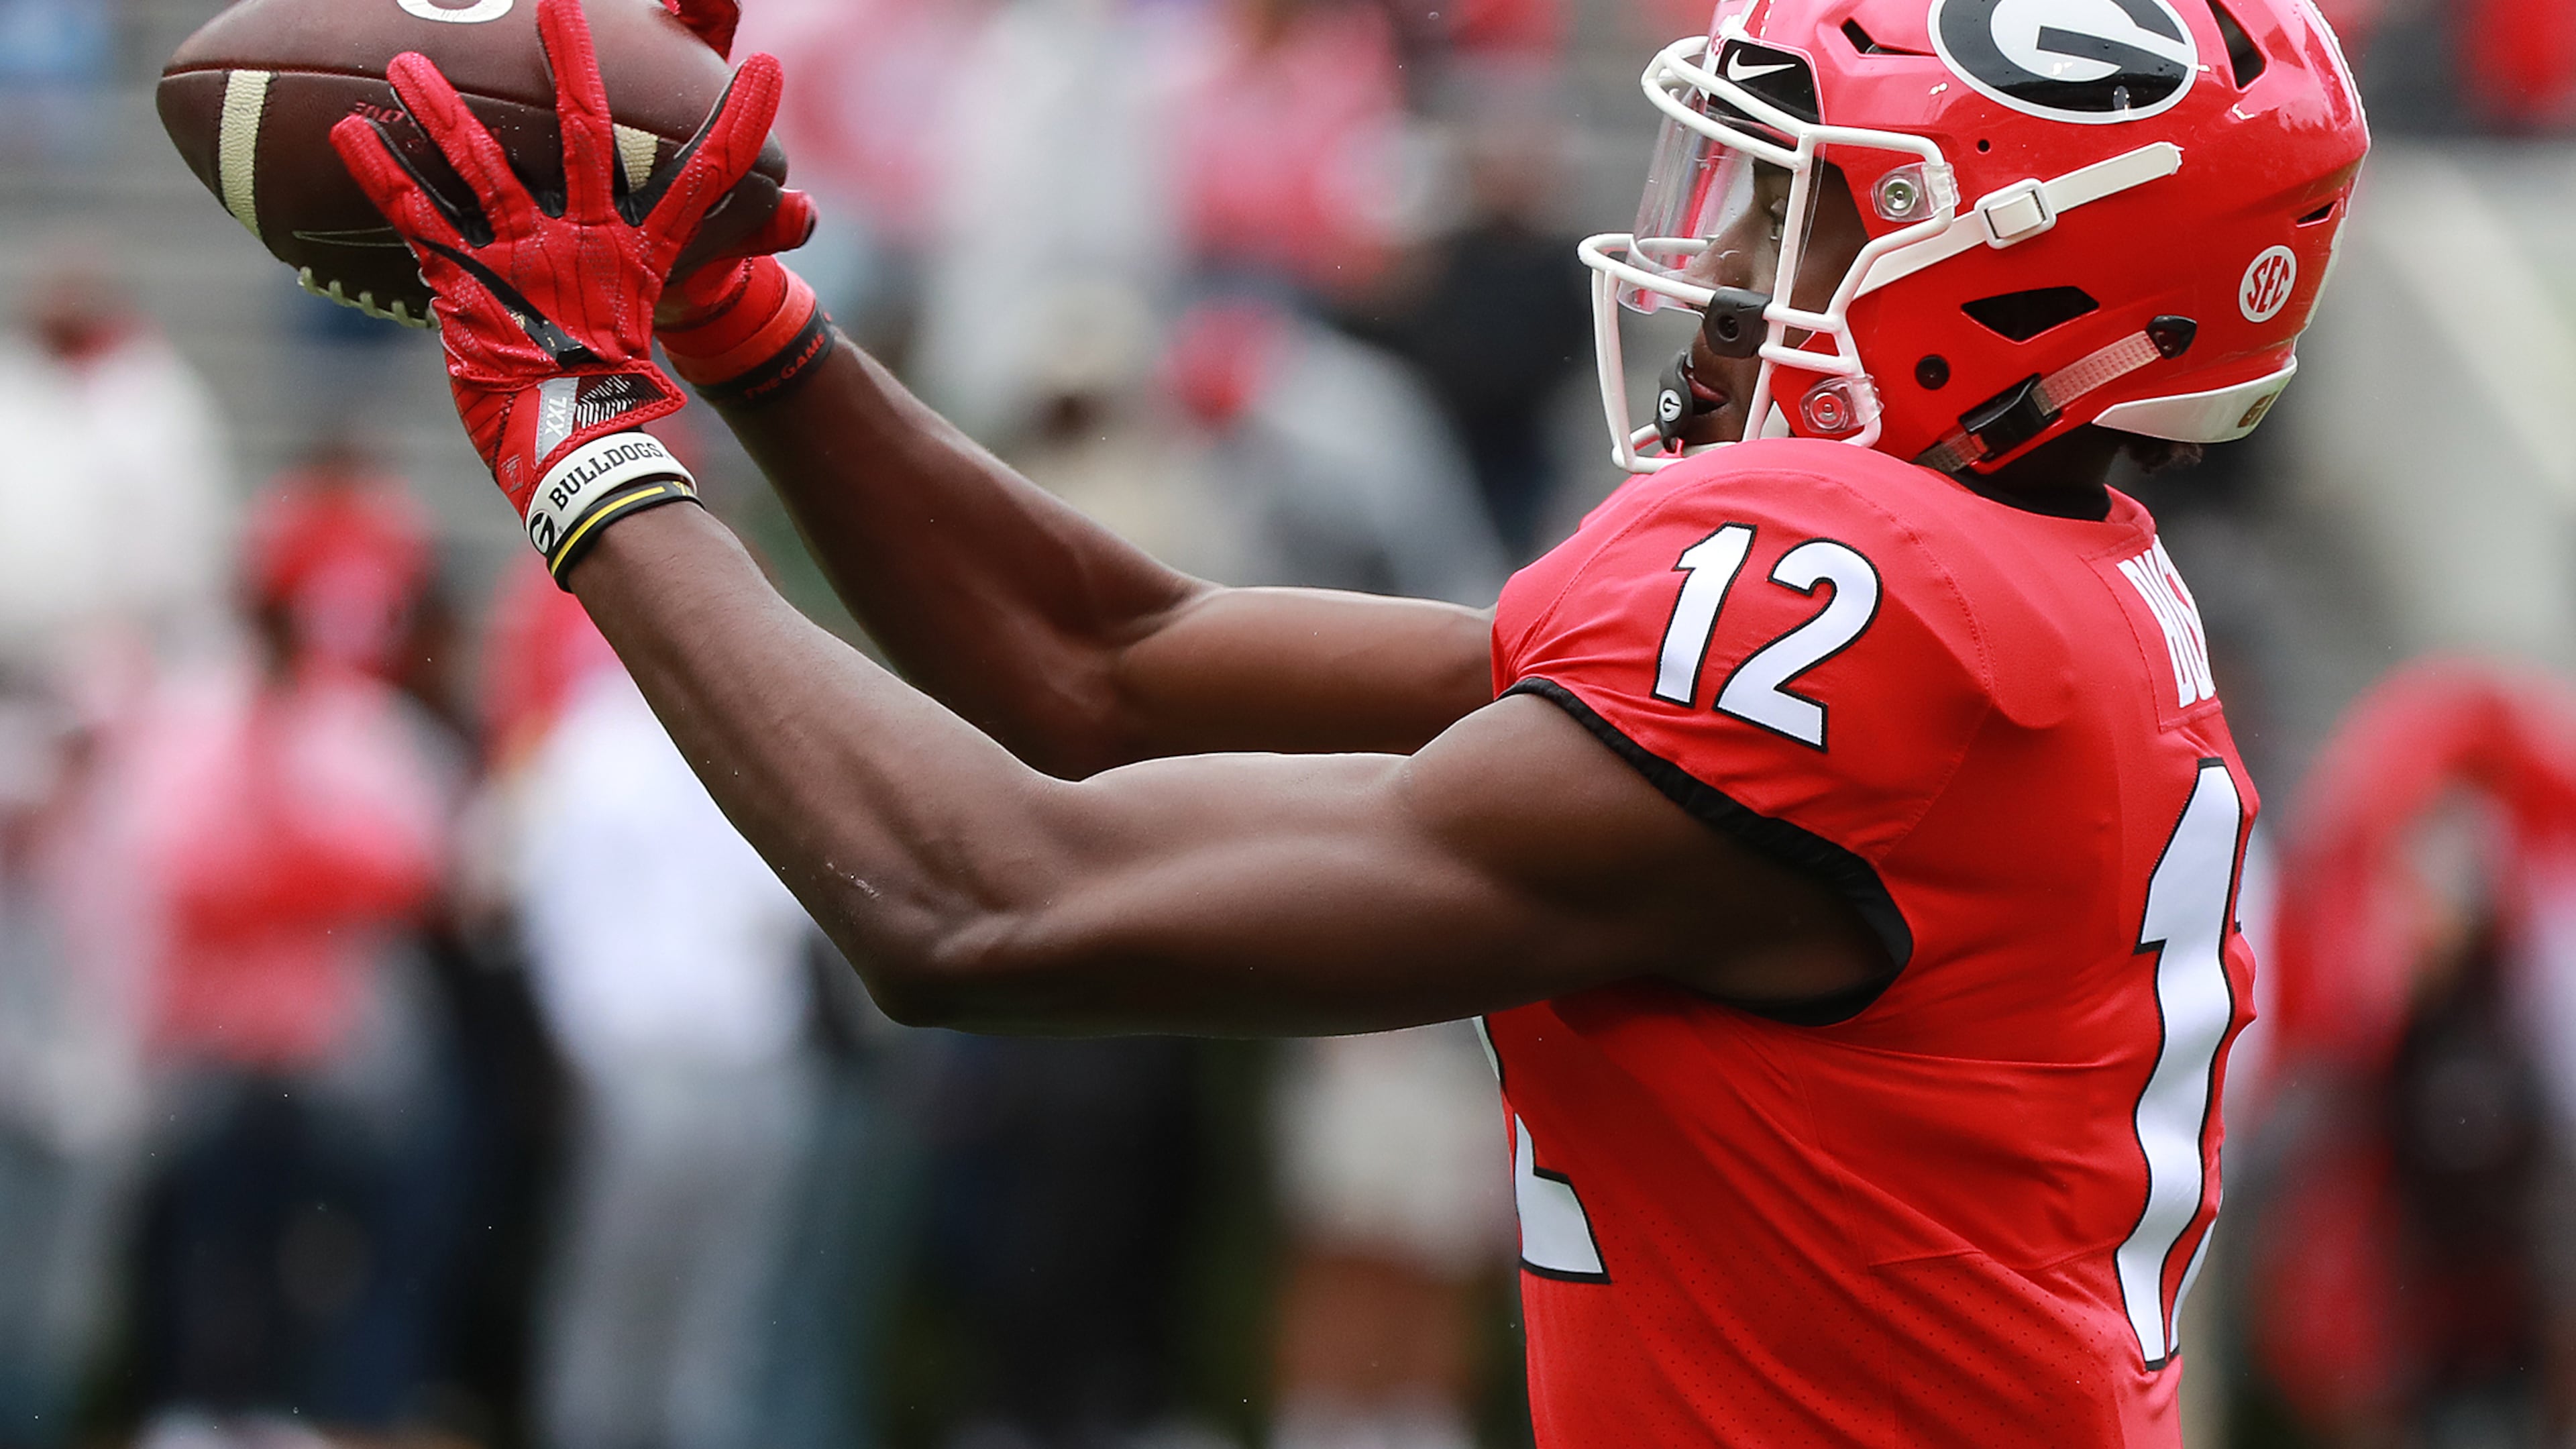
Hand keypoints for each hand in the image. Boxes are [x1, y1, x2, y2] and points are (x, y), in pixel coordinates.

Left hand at [329, 0, 783, 580]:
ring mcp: (523, 262)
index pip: (701, 182)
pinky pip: (417, 220)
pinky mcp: (467, 286)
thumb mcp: (650, 334)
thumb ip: (672, 289)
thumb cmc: (610, 399)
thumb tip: (740, 285)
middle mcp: (582, 245)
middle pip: (585, 136)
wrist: (567, 453)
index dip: (736, 128)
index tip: (761, 70)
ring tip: (407, 59)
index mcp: (633, 256)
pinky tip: (346, 132)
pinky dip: (381, 175)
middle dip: (573, 62)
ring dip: (442, 109)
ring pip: (483, 166)